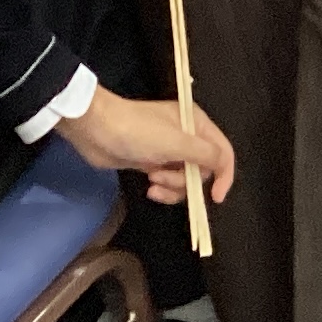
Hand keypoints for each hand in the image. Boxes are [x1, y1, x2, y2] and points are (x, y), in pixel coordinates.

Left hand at [62, 89, 239, 207]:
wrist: (97, 130)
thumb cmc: (138, 132)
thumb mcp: (176, 142)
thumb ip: (206, 154)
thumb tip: (225, 166)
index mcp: (196, 123)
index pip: (223, 151)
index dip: (224, 175)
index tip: (216, 197)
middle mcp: (186, 136)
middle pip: (203, 170)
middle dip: (185, 180)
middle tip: (163, 176)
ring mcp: (169, 150)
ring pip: (185, 180)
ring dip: (171, 186)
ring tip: (152, 179)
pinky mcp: (153, 162)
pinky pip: (168, 183)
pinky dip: (162, 189)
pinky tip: (149, 189)